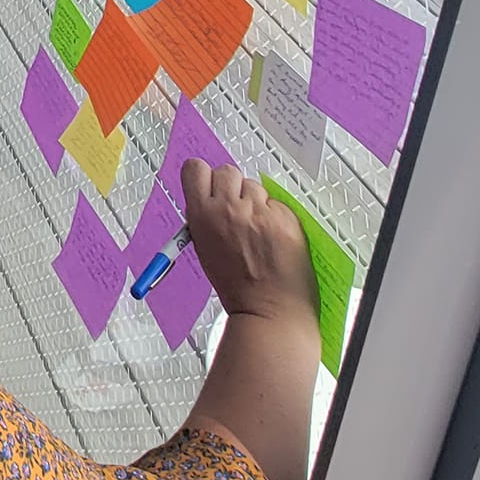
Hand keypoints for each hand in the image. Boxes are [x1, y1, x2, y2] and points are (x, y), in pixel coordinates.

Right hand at [182, 160, 319, 329]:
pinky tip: (276, 238)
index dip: (204, 176)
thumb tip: (213, 198)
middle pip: (227, 170)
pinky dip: (277, 216)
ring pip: (254, 185)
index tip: (211, 185)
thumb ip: (206, 217)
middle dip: (233, 187)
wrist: (270, 311)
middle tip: (239, 209)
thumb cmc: (237, 287)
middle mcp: (228, 207)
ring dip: (256, 201)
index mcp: (201, 214)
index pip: (195, 168)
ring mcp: (258, 211)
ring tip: (260, 229)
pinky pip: (278, 203)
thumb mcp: (205, 248)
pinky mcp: (285, 217)